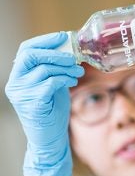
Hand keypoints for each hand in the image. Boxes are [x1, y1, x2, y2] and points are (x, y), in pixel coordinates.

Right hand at [5, 32, 83, 175]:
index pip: (26, 49)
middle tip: (75, 57)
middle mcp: (15, 83)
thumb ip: (55, 69)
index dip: (46, 40)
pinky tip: (73, 81)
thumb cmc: (52, 111)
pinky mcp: (32, 104)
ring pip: (43, 69)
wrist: (50, 138)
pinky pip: (49, 83)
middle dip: (57, 53)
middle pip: (32, 55)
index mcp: (18, 76)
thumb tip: (70, 50)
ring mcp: (21, 94)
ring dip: (65, 67)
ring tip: (78, 71)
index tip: (64, 37)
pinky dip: (64, 79)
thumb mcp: (53, 85)